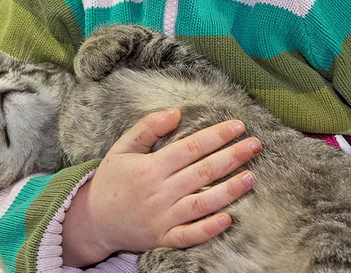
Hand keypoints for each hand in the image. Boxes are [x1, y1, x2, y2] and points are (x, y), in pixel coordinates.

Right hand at [62, 108, 259, 265]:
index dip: (217, 135)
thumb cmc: (112, 179)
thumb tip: (175, 111)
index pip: (191, 147)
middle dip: (233, 156)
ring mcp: (163, 217)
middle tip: (256, 145)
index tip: (238, 126)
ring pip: (203, 203)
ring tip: (252, 177)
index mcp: (152, 167)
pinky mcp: (164, 238)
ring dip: (229, 190)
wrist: (94, 220)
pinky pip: (190, 235)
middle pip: (203, 171)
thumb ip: (147, 127)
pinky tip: (229, 218)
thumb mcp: (122, 147)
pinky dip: (209, 228)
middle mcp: (160, 192)